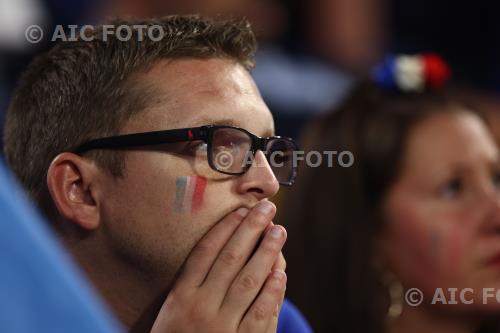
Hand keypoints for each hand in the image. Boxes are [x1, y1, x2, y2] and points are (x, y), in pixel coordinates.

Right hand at [151, 201, 286, 332]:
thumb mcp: (171, 314)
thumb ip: (191, 287)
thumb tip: (221, 250)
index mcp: (180, 298)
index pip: (205, 253)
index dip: (225, 229)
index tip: (240, 210)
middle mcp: (200, 308)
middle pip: (230, 259)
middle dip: (250, 230)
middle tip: (266, 208)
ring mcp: (221, 327)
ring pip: (248, 281)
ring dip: (266, 252)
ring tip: (278, 230)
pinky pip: (260, 313)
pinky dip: (273, 291)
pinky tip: (281, 271)